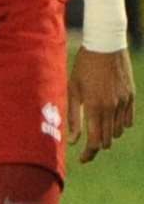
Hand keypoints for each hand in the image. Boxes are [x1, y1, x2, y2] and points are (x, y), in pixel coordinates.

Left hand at [68, 46, 134, 162]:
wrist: (106, 44)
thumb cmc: (84, 66)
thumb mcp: (73, 89)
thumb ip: (74, 117)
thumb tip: (73, 141)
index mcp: (95, 107)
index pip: (95, 142)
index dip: (88, 154)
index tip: (82, 159)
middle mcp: (112, 108)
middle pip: (107, 140)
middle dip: (96, 145)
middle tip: (87, 145)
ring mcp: (124, 103)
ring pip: (118, 132)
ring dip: (108, 134)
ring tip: (97, 127)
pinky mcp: (131, 97)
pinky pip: (127, 121)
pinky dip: (119, 125)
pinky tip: (110, 119)